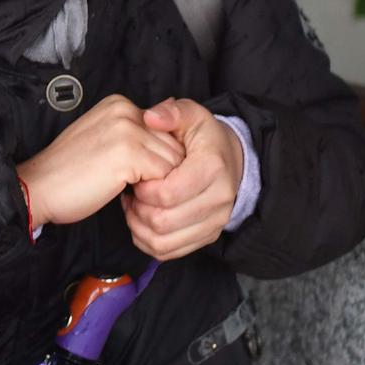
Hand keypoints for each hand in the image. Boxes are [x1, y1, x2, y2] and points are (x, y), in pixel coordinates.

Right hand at [17, 95, 186, 229]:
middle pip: (173, 144)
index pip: (166, 131)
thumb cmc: (68, 172)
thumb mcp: (103, 139)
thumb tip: (173, 123)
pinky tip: (124, 192)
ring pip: (173, 161)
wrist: (37, 188)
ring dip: (157, 182)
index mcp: (119, 103)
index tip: (129, 169)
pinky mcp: (128, 154)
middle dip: (160, 170)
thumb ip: (134, 132)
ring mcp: (127, 130)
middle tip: (129, 182)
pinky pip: (165, 177)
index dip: (154, 157)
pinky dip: (151, 192)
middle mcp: (125, 109)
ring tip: (126, 186)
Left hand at [122, 98, 243, 259]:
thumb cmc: (205, 138)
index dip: (143, 188)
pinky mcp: (208, 236)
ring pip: (163, 242)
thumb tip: (150, 117)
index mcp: (212, 167)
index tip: (136, 175)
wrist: (233, 160)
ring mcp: (215, 221)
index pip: (167, 193)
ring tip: (134, 206)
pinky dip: (148, 241)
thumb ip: (171, 112)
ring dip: (139, 228)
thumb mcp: (191, 114)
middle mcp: (219, 199)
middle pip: (163, 221)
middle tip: (131, 192)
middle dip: (137, 209)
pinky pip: (169, 252)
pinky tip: (142, 221)